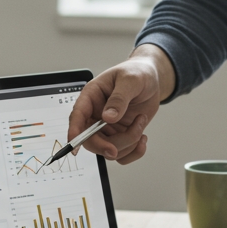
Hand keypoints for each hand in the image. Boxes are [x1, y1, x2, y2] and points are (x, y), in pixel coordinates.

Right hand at [66, 46, 173, 163]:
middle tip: (115, 149)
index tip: (74, 145)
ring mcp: (108, 128)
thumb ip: (119, 98)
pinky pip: (122, 155)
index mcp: (92, 97)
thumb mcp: (130, 80)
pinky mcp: (120, 136)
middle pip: (90, 140)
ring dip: (128, 142)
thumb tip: (108, 117)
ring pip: (109, 148)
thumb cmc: (137, 73)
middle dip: (104, 146)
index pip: (77, 116)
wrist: (151, 80)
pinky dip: (134, 152)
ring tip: (141, 121)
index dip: (74, 131)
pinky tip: (143, 137)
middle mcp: (96, 115)